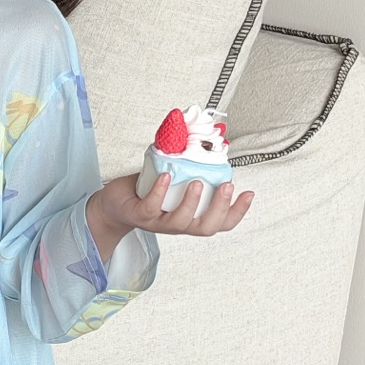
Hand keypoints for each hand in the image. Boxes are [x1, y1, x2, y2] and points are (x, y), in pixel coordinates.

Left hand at [87, 173, 253, 262]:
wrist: (116, 202)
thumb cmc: (147, 191)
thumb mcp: (175, 178)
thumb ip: (192, 164)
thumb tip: (207, 136)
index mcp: (191, 216)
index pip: (221, 222)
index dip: (237, 212)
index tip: (249, 193)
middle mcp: (178, 223)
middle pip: (206, 227)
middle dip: (221, 208)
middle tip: (227, 187)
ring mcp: (159, 222)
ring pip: (180, 223)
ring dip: (192, 203)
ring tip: (198, 182)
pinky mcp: (139, 216)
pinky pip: (151, 208)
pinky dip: (160, 191)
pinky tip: (166, 176)